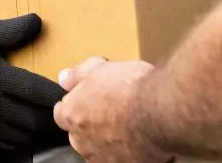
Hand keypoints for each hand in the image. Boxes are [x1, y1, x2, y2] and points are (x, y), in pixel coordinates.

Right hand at [0, 13, 68, 150]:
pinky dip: (18, 135)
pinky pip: (8, 143)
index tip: (74, 93)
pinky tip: (21, 123)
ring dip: (36, 126)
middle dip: (53, 115)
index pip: (38, 92)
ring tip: (45, 115)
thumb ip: (10, 30)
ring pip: (24, 134)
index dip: (59, 95)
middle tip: (66, 107)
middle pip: (35, 118)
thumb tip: (39, 23)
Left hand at [54, 57, 172, 162]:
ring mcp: (103, 158)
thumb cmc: (130, 88)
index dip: (74, 104)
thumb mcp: (99, 68)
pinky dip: (127, 152)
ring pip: (99, 151)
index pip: (61, 114)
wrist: (160, 112)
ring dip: (107, 141)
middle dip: (90, 124)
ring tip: (127, 126)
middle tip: (110, 110)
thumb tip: (64, 77)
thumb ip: (77, 74)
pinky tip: (139, 140)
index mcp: (72, 115)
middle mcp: (83, 142)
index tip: (86, 98)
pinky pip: (121, 159)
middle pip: (78, 135)